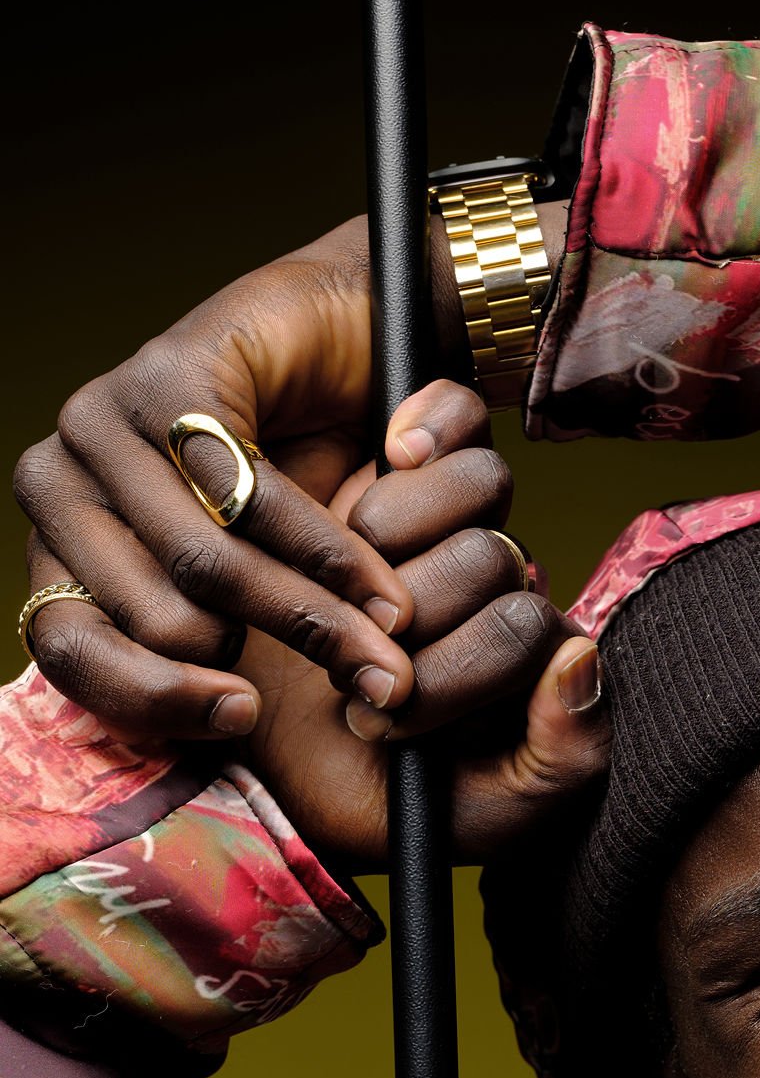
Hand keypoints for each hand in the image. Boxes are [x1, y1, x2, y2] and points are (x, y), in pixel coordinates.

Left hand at [13, 218, 429, 726]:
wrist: (342, 346)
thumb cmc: (298, 487)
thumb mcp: (238, 593)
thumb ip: (207, 655)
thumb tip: (229, 731)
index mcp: (59, 547)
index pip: (68, 650)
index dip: (158, 703)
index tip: (244, 718)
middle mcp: (58, 482)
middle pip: (157, 620)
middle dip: (271, 662)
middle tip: (356, 676)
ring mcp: (102, 420)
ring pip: (208, 569)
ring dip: (315, 618)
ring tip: (384, 644)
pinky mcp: (166, 376)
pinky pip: (255, 501)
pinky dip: (332, 557)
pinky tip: (382, 590)